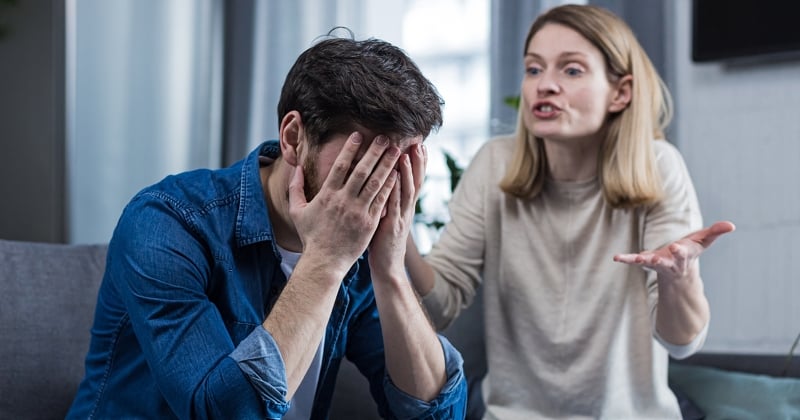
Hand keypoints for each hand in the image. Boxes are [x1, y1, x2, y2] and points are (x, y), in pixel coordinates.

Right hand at [288, 132, 400, 275]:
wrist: (325, 262)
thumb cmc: (311, 237)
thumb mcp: (297, 211)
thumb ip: (295, 188)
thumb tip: (296, 168)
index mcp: (327, 195)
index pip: (340, 166)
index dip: (349, 149)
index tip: (358, 135)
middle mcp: (344, 201)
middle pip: (362, 170)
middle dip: (374, 152)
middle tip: (384, 137)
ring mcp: (359, 212)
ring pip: (376, 183)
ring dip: (386, 165)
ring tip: (395, 151)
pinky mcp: (370, 222)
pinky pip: (382, 200)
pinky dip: (390, 185)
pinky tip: (397, 174)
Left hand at [368, 142, 426, 277]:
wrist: (388, 268)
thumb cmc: (383, 243)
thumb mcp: (388, 218)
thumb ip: (388, 202)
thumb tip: (384, 185)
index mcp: (405, 207)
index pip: (414, 181)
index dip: (418, 164)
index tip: (420, 145)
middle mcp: (406, 210)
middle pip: (415, 182)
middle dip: (418, 162)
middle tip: (419, 143)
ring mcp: (401, 218)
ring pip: (406, 191)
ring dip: (407, 172)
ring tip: (405, 154)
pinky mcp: (392, 225)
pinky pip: (393, 204)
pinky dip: (394, 190)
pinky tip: (392, 177)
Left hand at [613, 221, 735, 281]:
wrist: (679, 269)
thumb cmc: (691, 251)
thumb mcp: (704, 241)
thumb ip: (716, 232)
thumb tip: (731, 225)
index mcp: (684, 256)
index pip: (683, 254)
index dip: (680, 251)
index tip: (677, 246)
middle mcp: (670, 263)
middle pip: (667, 262)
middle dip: (663, 260)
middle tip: (656, 259)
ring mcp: (656, 264)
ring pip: (649, 264)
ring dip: (642, 261)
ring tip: (633, 260)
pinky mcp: (645, 261)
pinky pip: (634, 260)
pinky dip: (626, 259)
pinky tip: (616, 258)